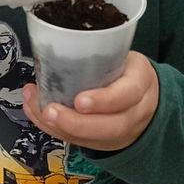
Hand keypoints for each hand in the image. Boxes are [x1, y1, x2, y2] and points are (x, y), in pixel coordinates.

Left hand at [22, 51, 158, 151]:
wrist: (144, 95)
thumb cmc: (128, 71)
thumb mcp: (124, 56)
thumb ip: (102, 53)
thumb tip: (62, 42)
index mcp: (140, 83)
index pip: (128, 95)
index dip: (103, 101)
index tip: (79, 100)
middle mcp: (135, 112)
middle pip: (112, 126)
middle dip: (76, 123)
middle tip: (49, 111)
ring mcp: (122, 131)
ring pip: (95, 139)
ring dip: (61, 128)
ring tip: (39, 111)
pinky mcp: (104, 141)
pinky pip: (80, 141)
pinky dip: (55, 130)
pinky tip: (38, 115)